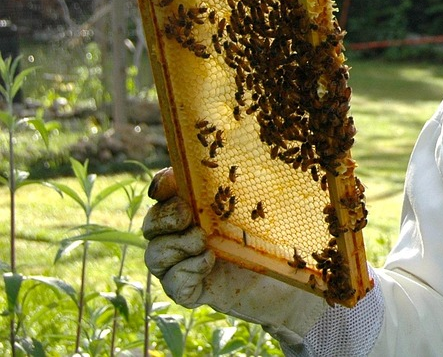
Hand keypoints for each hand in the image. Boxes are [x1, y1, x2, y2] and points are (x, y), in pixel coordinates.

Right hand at [142, 168, 326, 346]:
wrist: (290, 279)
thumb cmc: (276, 235)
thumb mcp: (261, 203)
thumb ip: (242, 182)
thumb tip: (231, 151)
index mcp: (196, 208)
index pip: (164, 192)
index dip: (160, 185)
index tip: (166, 186)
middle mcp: (182, 236)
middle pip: (150, 224)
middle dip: (165, 218)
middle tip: (188, 216)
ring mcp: (183, 266)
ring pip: (155, 256)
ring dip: (177, 246)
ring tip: (205, 243)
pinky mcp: (191, 292)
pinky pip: (172, 284)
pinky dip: (187, 272)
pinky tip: (209, 263)